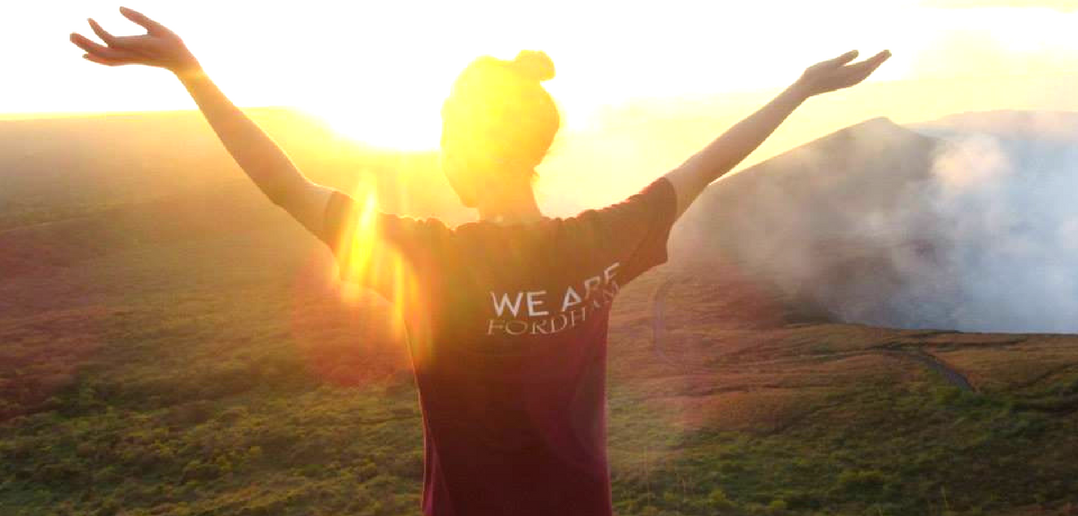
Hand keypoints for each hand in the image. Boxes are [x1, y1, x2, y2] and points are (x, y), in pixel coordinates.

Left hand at [69, 7, 199, 74]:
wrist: (181, 63)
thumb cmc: (172, 43)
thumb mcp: (158, 27)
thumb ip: (139, 17)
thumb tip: (118, 8)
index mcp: (137, 46)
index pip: (111, 41)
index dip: (97, 31)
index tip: (88, 19)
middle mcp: (131, 55)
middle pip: (103, 52)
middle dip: (86, 43)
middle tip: (70, 34)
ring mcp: (130, 60)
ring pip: (104, 58)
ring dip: (87, 49)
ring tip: (73, 38)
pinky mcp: (130, 60)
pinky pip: (109, 62)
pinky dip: (96, 59)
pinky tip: (85, 55)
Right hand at [793, 49, 890, 97]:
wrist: (804, 89)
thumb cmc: (814, 74)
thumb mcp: (828, 63)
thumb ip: (843, 58)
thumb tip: (858, 51)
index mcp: (847, 73)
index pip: (867, 64)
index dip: (878, 58)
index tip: (888, 51)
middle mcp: (849, 79)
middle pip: (868, 70)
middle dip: (878, 61)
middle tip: (888, 53)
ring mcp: (845, 83)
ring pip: (863, 75)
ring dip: (872, 67)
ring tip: (878, 61)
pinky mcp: (840, 84)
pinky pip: (857, 78)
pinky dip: (864, 73)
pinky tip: (862, 72)